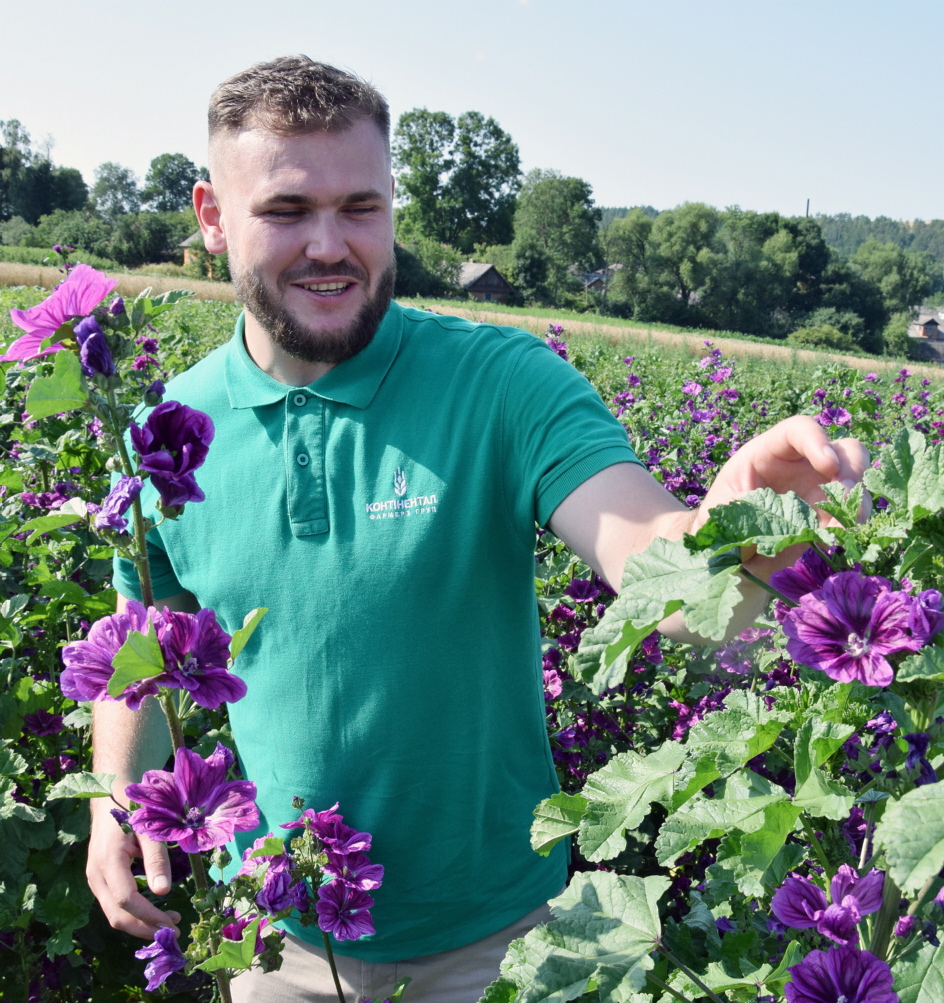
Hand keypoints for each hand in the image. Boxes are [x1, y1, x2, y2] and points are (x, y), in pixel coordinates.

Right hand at [87, 801, 180, 939]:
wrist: (112, 796)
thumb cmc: (135, 808)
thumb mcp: (150, 830)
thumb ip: (156, 859)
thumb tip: (163, 892)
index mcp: (108, 861)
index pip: (125, 900)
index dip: (148, 916)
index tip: (172, 923)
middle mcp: (96, 875)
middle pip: (116, 915)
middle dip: (144, 928)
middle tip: (173, 931)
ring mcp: (94, 879)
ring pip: (113, 914)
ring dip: (139, 923)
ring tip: (168, 922)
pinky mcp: (99, 879)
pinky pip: (113, 905)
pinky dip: (133, 914)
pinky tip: (153, 911)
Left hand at [695, 414, 869, 530]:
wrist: (721, 555)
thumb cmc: (716, 523)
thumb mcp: (723, 511)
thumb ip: (751, 510)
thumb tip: (787, 521)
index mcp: (768, 453)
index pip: (799, 430)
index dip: (817, 440)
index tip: (828, 465)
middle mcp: (801, 466)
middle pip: (844, 450)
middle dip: (851, 471)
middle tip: (846, 498)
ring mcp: (818, 492)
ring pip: (856, 483)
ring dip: (857, 504)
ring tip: (843, 529)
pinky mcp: (828, 519)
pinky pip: (853, 516)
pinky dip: (853, 527)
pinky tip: (841, 541)